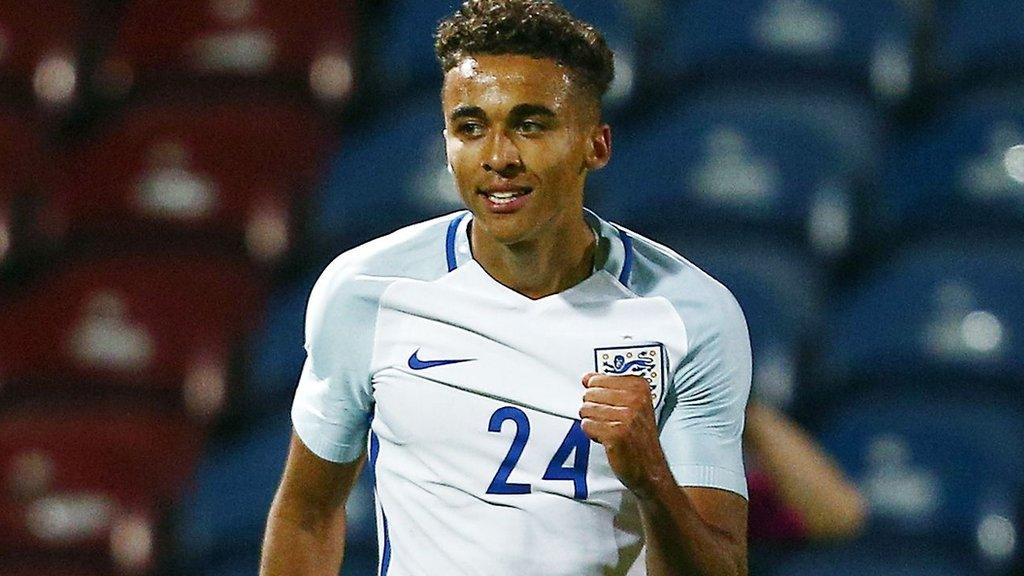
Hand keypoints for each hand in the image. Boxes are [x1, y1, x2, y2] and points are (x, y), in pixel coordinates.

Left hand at [580, 372, 672, 498]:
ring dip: (593, 422)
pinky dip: (592, 433)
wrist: (651, 468)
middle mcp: (635, 399)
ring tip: (609, 429)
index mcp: (640, 387)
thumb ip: (608, 387)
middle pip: (590, 393)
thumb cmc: (639, 437)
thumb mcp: (632, 405)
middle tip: (609, 420)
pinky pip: (587, 425)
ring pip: (586, 409)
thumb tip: (586, 377)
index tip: (611, 405)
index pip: (597, 379)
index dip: (598, 395)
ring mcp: (626, 416)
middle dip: (594, 408)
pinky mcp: (616, 433)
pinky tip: (606, 438)